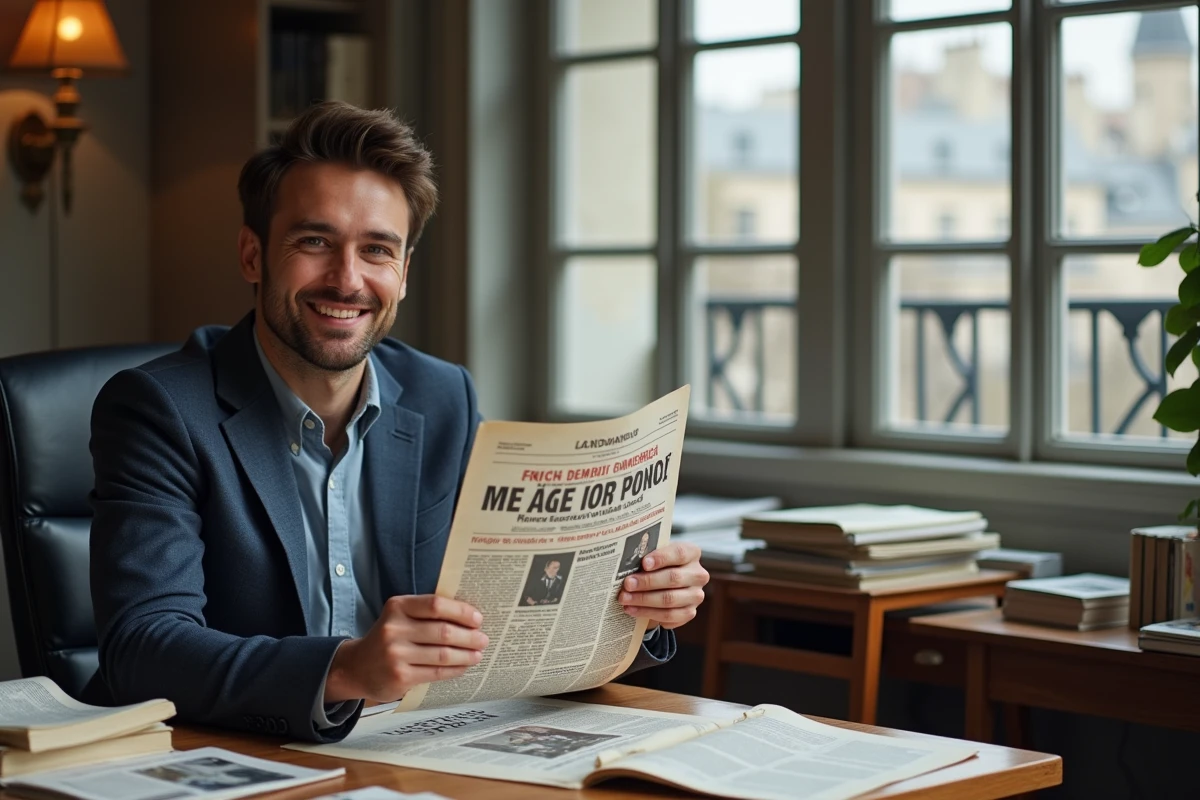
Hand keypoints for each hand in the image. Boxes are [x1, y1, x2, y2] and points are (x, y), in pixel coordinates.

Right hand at [324, 595, 487, 703]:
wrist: (357, 667)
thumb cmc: (388, 638)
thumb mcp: (400, 617)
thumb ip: (427, 614)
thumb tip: (470, 617)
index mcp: (397, 607)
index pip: (435, 605)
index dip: (461, 611)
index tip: (478, 618)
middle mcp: (394, 629)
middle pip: (443, 631)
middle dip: (469, 636)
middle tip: (483, 639)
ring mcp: (395, 654)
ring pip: (443, 654)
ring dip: (466, 654)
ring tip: (478, 654)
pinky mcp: (400, 677)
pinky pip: (436, 672)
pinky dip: (455, 669)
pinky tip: (463, 667)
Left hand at [618, 541, 708, 629]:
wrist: (664, 585)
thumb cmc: (657, 566)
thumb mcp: (655, 555)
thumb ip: (646, 556)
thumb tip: (626, 564)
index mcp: (692, 553)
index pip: (680, 553)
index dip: (661, 558)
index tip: (644, 563)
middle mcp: (698, 574)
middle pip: (673, 578)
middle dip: (647, 582)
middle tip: (627, 584)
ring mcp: (696, 595)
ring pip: (670, 599)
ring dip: (644, 600)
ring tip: (625, 599)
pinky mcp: (690, 612)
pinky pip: (669, 616)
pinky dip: (648, 614)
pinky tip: (633, 610)